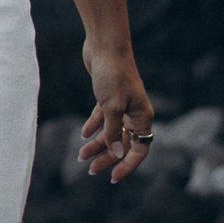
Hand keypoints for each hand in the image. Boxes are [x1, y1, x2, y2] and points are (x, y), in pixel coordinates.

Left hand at [79, 44, 155, 181]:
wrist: (105, 45)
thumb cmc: (112, 74)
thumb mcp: (111, 106)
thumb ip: (112, 131)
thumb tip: (117, 155)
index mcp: (143, 117)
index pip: (139, 149)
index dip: (127, 165)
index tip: (112, 177)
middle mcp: (135, 112)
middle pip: (123, 143)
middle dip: (108, 158)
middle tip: (91, 171)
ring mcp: (122, 104)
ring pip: (111, 131)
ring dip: (98, 144)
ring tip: (81, 156)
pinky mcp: (109, 96)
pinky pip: (103, 117)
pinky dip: (94, 126)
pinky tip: (83, 134)